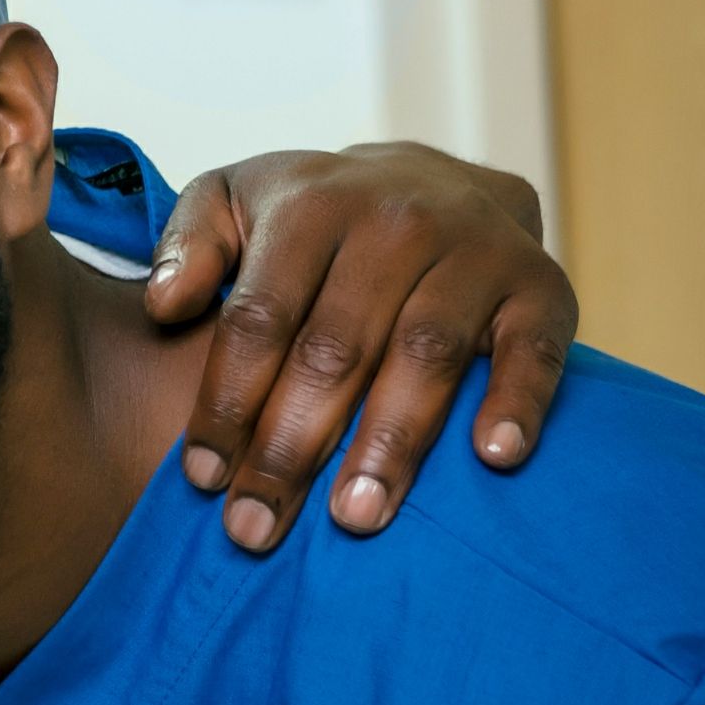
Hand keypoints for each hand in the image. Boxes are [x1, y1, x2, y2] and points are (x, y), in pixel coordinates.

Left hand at [150, 142, 576, 550]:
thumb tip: (162, 306)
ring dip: (391, 443)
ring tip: (354, 519)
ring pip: (426, 355)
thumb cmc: (312, 215)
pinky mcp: (542, 285)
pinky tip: (492, 458)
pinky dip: (518, 401)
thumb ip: (188, 245)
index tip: (202, 479)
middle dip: (291, 447)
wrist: (435, 175)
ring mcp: (474, 250)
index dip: (226, 401)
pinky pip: (534, 349)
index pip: (259, 318)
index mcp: (309, 206)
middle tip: (259, 529)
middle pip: (334, 349)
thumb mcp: (231, 200)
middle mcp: (394, 223)